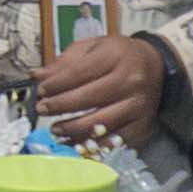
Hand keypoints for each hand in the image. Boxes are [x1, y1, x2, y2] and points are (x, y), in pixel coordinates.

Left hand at [30, 31, 173, 153]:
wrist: (156, 66)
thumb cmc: (118, 56)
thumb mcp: (93, 47)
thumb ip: (65, 61)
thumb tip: (36, 76)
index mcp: (116, 57)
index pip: (79, 73)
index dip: (56, 85)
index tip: (40, 91)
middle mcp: (130, 81)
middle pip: (88, 99)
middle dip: (60, 107)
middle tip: (42, 110)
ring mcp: (138, 105)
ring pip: (100, 123)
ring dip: (72, 129)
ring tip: (55, 129)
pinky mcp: (142, 124)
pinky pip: (114, 139)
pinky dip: (92, 144)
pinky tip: (75, 143)